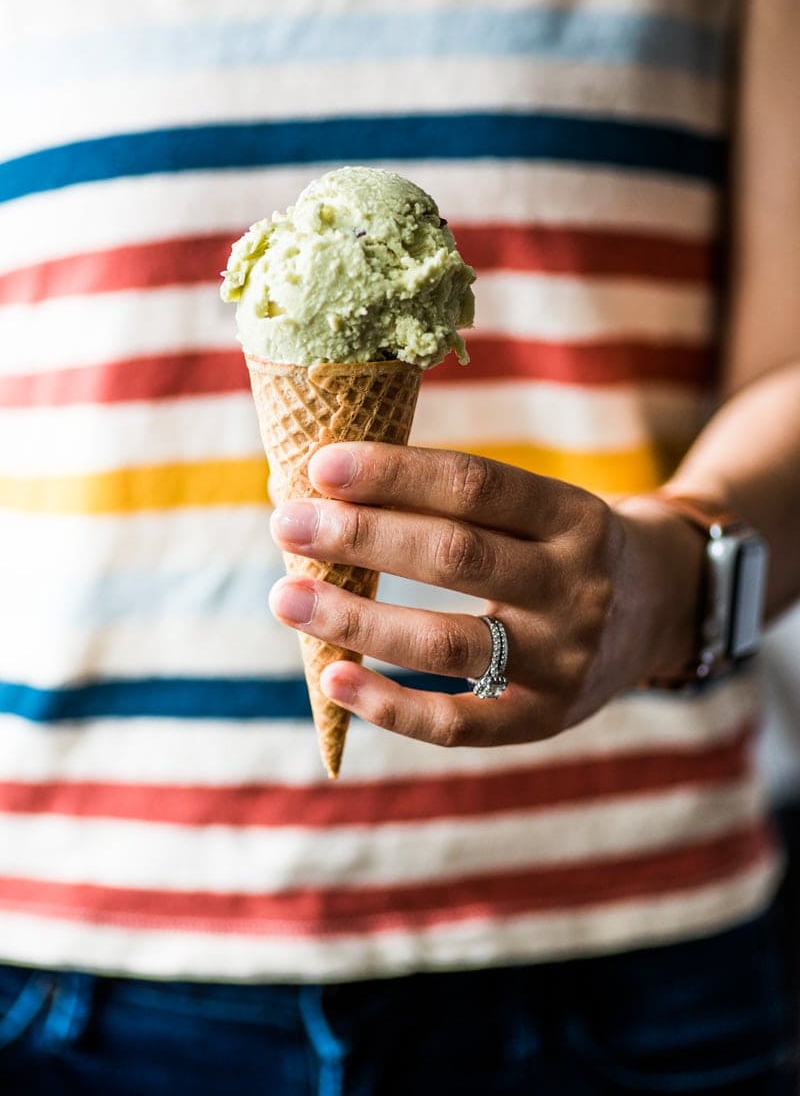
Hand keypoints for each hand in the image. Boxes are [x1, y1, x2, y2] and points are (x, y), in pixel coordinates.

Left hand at [268, 445, 700, 746]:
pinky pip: (459, 723)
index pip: (476, 484)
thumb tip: (328, 497)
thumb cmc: (565, 547)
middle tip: (287, 522)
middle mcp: (576, 584)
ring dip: (358, 618)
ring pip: (449, 643)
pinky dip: (391, 705)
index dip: (395, 473)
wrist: (665, 610)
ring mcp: (566, 659)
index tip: (322, 467)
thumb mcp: (543, 508)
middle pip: (458, 556)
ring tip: (287, 598)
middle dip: (362, 537)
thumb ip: (459, 506)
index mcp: (573, 515)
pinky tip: (334, 677)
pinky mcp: (547, 718)